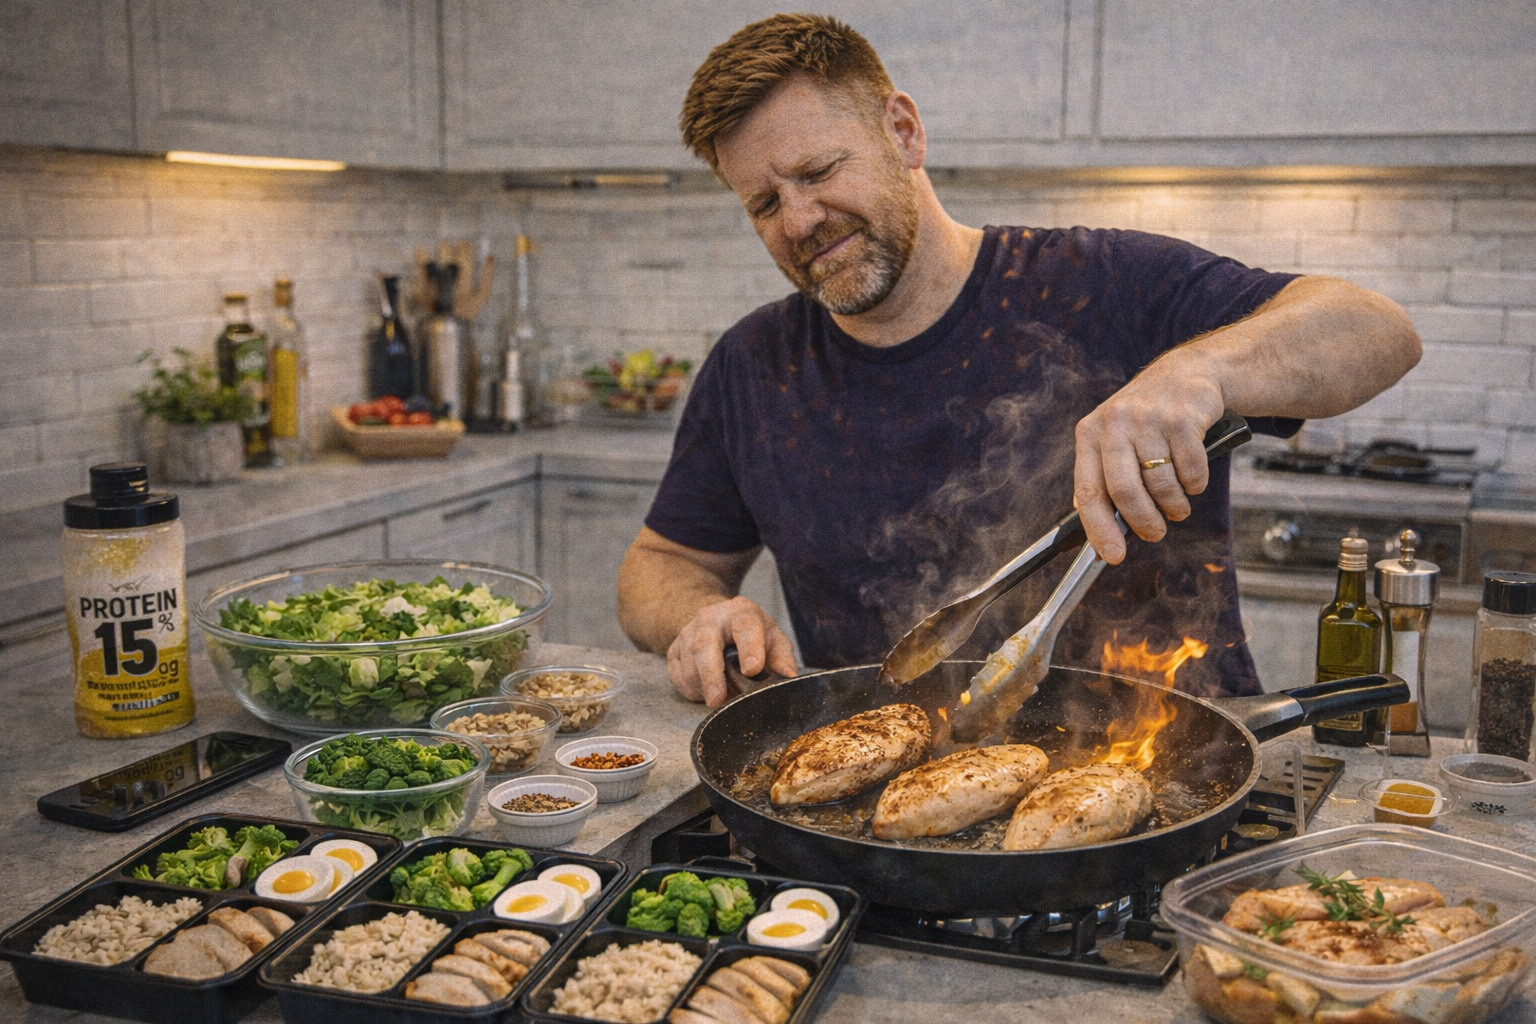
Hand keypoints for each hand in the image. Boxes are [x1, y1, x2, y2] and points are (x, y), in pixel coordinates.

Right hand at [666, 596, 798, 706]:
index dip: (749, 647)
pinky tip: (706, 690)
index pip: (745, 626)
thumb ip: (781, 657)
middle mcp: (710, 618)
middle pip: (704, 645)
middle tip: (718, 700)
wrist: (717, 622)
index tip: (753, 670)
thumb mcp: (772, 640)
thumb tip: (788, 675)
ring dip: (704, 688)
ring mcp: (687, 633)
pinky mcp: (673, 650)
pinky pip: (677, 677)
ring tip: (722, 696)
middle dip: (711, 675)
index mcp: (740, 612)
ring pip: (689, 666)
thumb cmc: (750, 634)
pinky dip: (692, 690)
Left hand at [1072, 365, 1223, 563]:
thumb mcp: (1112, 438)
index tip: (1113, 556)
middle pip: (1125, 492)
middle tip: (1155, 533)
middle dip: (1143, 522)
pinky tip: (1192, 479)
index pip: (1088, 491)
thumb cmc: (1145, 419)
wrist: (1186, 374)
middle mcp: (1115, 424)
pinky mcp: (1182, 419)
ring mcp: (1148, 420)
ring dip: (1174, 506)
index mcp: (1090, 434)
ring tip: (1177, 506)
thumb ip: (1101, 477)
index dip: (1099, 528)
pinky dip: (1195, 486)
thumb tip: (1098, 528)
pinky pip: (1191, 472)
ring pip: (1161, 485)